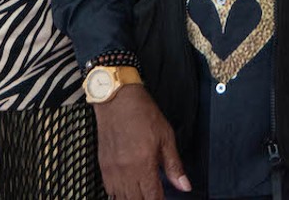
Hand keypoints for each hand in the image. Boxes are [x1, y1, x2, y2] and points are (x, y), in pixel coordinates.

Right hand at [94, 84, 190, 199]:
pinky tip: (126, 192)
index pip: (153, 197)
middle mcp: (126, 171)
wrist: (117, 99)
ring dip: (132, 199)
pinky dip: (119, 195)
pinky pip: (109, 190)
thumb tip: (184, 185)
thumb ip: (174, 165)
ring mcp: (112, 170)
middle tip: (154, 197)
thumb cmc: (142, 113)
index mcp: (144, 164)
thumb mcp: (166, 136)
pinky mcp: (103, 166)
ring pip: (121, 199)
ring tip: (141, 195)